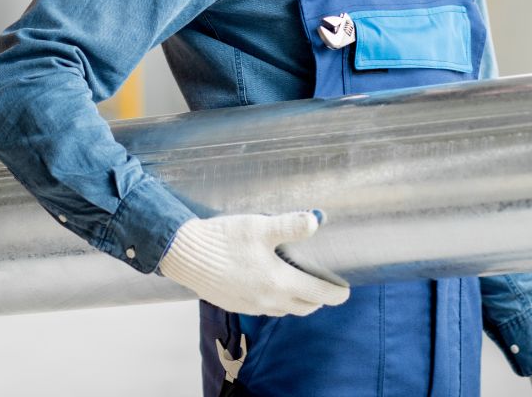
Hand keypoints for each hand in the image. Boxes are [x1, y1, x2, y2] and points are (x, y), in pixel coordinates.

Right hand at [158, 210, 349, 316]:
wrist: (185, 254)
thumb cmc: (224, 238)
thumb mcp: (260, 226)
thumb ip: (289, 225)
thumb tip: (316, 221)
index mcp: (279, 283)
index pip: (318, 294)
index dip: (335, 294)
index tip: (345, 291)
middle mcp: (268, 300)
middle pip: (303, 307)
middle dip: (318, 299)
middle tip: (325, 287)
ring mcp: (250, 306)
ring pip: (284, 310)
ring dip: (297, 301)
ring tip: (300, 286)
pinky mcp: (235, 304)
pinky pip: (265, 308)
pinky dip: (276, 301)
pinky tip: (269, 285)